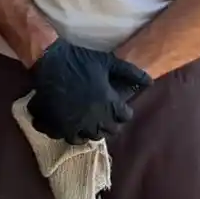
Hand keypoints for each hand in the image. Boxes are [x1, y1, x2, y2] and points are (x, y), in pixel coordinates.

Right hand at [27, 39, 149, 144]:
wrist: (49, 61)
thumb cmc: (80, 60)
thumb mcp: (108, 62)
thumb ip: (130, 72)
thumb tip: (150, 81)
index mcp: (109, 104)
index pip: (124, 117)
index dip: (123, 112)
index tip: (119, 107)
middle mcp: (94, 119)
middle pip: (109, 131)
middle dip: (109, 123)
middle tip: (104, 115)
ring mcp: (75, 125)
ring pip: (89, 138)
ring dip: (90, 131)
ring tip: (88, 123)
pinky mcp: (57, 127)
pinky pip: (67, 138)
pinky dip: (70, 134)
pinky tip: (69, 126)